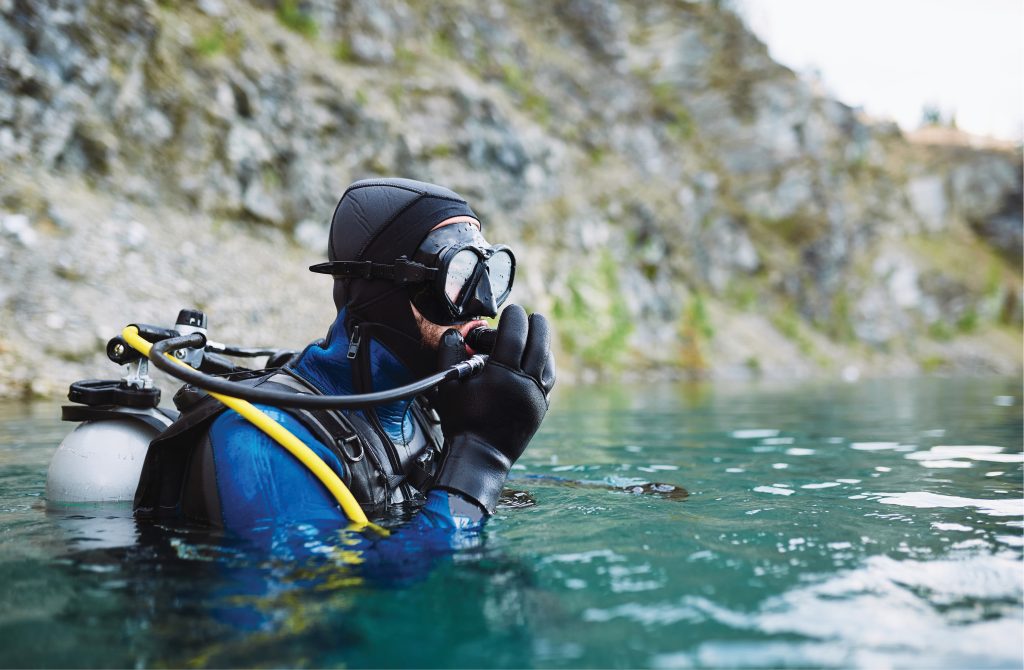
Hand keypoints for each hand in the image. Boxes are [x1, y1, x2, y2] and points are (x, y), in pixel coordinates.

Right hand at [431, 304, 555, 511]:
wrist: (480, 458)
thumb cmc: (461, 423)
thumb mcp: (448, 387)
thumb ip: (449, 355)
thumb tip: (453, 334)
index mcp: (503, 374)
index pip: (515, 333)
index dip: (515, 317)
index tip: (512, 310)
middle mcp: (525, 383)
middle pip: (539, 343)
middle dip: (536, 325)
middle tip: (532, 316)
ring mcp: (536, 397)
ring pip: (548, 362)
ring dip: (544, 345)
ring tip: (537, 336)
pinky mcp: (540, 409)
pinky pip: (549, 381)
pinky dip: (546, 366)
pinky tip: (539, 363)